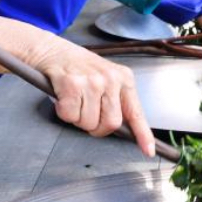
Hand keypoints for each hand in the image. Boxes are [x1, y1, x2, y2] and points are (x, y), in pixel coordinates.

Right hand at [31, 35, 154, 155]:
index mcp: (124, 79)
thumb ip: (116, 100)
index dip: (143, 134)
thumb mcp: (106, 78)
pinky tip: (63, 98)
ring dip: (77, 119)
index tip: (148, 151)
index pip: (136, 112)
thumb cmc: (78, 68)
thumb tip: (121, 127)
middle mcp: (111, 79)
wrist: (52, 51)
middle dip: (96, 127)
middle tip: (86, 114)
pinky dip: (63, 113)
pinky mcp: (73, 84)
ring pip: (88, 123)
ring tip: (74, 101)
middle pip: (111, 124)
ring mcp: (93, 81)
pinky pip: (70, 116)